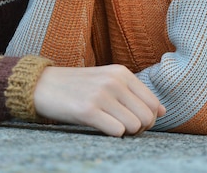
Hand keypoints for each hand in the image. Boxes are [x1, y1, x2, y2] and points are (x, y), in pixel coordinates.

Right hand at [34, 65, 164, 136]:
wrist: (43, 85)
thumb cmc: (78, 86)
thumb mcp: (107, 80)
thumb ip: (134, 93)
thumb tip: (163, 111)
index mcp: (121, 72)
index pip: (154, 104)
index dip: (148, 120)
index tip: (131, 120)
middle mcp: (114, 81)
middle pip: (147, 118)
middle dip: (138, 129)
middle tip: (120, 125)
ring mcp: (101, 94)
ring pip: (134, 127)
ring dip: (124, 132)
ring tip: (107, 123)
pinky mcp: (88, 110)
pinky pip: (117, 132)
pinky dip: (111, 134)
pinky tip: (98, 125)